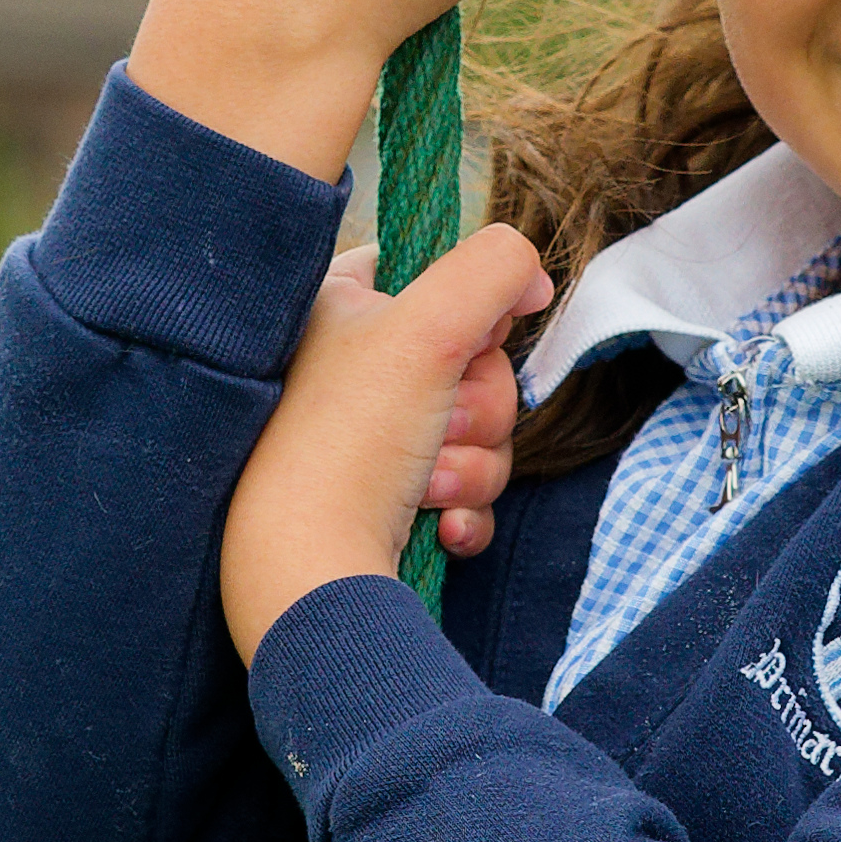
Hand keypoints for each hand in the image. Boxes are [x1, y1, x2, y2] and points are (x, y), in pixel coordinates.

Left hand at [221, 226, 556, 661]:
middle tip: (438, 426)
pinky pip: (467, 491)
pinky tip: (436, 526)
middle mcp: (352, 365)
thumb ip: (494, 269)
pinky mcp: (388, 499)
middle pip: (476, 361)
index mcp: (340, 306)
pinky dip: (464, 510)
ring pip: (481, 432)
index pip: (431, 269)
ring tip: (424, 485)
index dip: (471, 309)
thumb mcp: (429, 327)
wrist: (308, 572)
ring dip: (473, 465)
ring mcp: (372, 436)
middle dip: (478, 409)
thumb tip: (532, 279)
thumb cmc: (350, 442)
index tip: (462, 339)